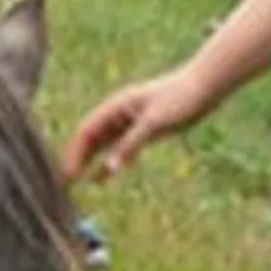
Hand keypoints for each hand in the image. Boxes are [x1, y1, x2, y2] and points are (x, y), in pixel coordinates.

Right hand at [60, 66, 221, 183]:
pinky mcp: (143, 128)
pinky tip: (103, 177)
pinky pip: (119, 146)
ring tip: (76, 182)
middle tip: (64, 184)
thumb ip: (129, 145)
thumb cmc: (180, 99)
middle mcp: (118, 112)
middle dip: (76, 159)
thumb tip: (109, 169)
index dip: (74, 154)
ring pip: (102, 143)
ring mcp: (130, 120)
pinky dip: (110, 161)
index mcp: (116, 106)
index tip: (67, 176)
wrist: (205, 86)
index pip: (86, 132)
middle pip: (90, 138)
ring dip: (89, 161)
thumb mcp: (154, 123)